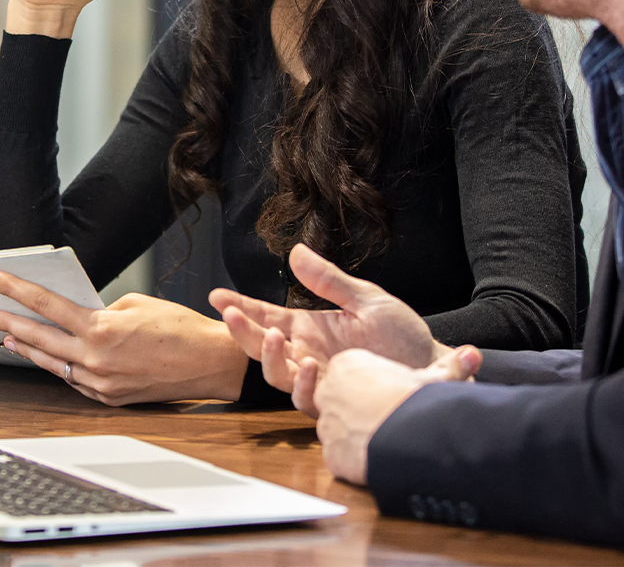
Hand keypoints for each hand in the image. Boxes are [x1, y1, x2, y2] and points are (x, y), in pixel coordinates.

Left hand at [0, 269, 247, 404]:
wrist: (211, 362)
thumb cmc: (178, 327)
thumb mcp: (134, 305)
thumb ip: (100, 312)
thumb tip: (80, 317)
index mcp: (100, 329)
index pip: (46, 305)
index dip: (16, 290)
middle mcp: (95, 360)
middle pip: (40, 339)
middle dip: (9, 323)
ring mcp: (101, 383)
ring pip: (53, 364)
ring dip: (29, 349)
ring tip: (7, 335)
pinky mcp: (110, 398)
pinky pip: (75, 380)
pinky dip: (59, 366)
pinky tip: (47, 357)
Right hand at [210, 243, 449, 415]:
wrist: (436, 369)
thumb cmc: (402, 334)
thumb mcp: (367, 298)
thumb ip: (329, 280)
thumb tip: (295, 252)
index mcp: (309, 327)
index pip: (266, 315)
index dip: (240, 307)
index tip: (216, 296)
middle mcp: (307, 354)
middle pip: (261, 346)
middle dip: (242, 332)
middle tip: (230, 315)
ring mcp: (320, 380)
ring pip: (278, 376)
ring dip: (270, 358)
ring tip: (275, 337)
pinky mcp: (336, 400)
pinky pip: (309, 400)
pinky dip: (304, 385)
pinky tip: (312, 366)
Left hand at [313, 345, 481, 484]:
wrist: (410, 439)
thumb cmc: (417, 401)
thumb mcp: (434, 379)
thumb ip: (450, 367)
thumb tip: (473, 355)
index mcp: (346, 365)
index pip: (352, 376)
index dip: (375, 388)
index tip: (393, 397)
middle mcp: (328, 390)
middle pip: (341, 401)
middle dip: (361, 411)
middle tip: (389, 420)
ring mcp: (327, 423)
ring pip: (340, 430)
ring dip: (359, 436)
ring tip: (386, 440)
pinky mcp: (331, 453)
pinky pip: (342, 457)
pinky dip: (358, 460)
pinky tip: (379, 459)